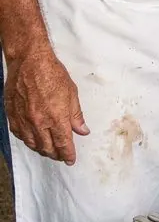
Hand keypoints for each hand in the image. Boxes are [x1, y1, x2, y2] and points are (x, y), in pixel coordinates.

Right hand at [4, 46, 88, 164]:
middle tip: (61, 155)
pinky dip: (27, 139)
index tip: (71, 160)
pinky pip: (19, 134)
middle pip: (47, 148)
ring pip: (32, 143)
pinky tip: (32, 139)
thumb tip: (82, 130)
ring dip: (41, 149)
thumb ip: (76, 115)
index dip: (68, 154)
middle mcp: (39, 123)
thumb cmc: (52, 74)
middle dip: (56, 154)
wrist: (29, 62)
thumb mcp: (72, 93)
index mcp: (56, 118)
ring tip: (48, 149)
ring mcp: (24, 120)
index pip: (63, 144)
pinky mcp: (13, 115)